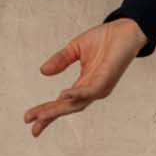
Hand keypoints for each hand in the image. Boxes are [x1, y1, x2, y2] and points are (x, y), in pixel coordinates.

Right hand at [23, 19, 146, 136]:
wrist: (127, 28)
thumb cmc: (105, 39)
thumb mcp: (75, 48)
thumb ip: (60, 60)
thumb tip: (42, 72)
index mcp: (84, 84)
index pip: (62, 102)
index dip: (46, 111)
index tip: (28, 119)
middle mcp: (91, 90)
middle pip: (67, 108)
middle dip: (49, 117)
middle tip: (32, 126)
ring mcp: (100, 87)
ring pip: (76, 104)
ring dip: (58, 110)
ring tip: (41, 116)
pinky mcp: (107, 79)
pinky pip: (90, 91)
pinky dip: (76, 94)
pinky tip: (63, 95)